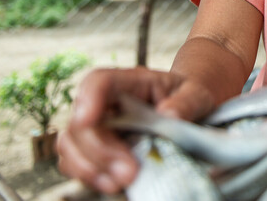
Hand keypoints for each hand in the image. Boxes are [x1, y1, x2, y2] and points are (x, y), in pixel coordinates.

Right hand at [56, 67, 215, 192]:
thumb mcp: (196, 94)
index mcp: (127, 81)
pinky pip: (75, 163)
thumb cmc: (187, 98)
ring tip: (120, 182)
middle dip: (100, 151)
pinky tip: (113, 184)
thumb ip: (186, 102)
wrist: (187, 112)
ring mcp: (96, 127)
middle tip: (129, 172)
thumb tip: (169, 114)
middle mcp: (104, 103)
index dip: (88, 100)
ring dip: (90, 168)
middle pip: (80, 123)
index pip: (97, 82)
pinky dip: (89, 176)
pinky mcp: (94, 150)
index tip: (88, 121)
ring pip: (70, 145)